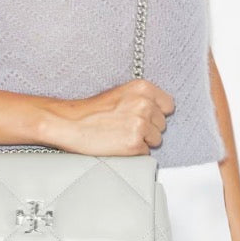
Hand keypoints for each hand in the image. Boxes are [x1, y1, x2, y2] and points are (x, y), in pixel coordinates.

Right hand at [40, 79, 174, 155]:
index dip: (156, 113)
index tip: (145, 115)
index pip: (168, 105)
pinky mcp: (135, 143)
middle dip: (148, 127)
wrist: (71, 123)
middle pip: (162, 124)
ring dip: (142, 140)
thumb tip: (160, 110)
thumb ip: (142, 98)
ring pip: (156, 139)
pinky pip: (146, 152)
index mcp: (142, 87)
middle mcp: (144, 104)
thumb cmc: (92, 110)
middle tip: (126, 125)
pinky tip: (119, 143)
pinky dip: (134, 151)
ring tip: (121, 133)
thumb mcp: (121, 93)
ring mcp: (140, 124)